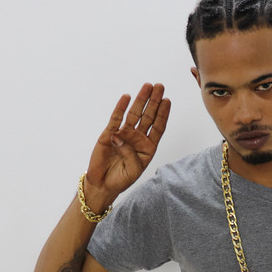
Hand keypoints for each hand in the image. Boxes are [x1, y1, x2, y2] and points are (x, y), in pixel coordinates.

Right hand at [85, 83, 170, 207]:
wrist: (104, 185)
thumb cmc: (122, 179)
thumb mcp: (134, 170)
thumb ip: (131, 154)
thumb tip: (119, 136)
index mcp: (147, 147)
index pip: (157, 127)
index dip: (162, 114)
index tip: (167, 101)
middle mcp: (137, 138)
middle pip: (148, 116)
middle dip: (154, 101)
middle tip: (159, 86)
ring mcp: (123, 135)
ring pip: (134, 114)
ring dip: (140, 100)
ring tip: (147, 87)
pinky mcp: (109, 135)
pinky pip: (116, 119)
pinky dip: (120, 108)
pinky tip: (126, 97)